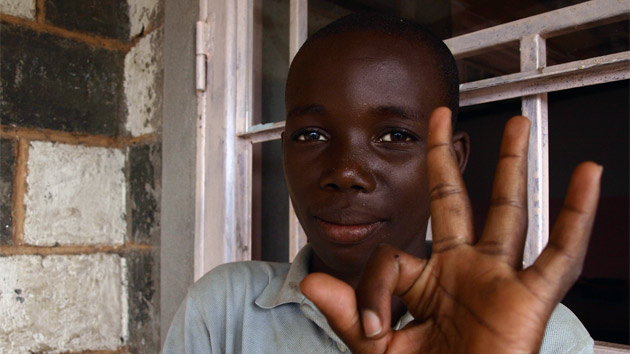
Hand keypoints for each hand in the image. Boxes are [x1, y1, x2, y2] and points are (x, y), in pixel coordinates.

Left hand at [300, 107, 601, 352]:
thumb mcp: (380, 347)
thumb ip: (349, 311)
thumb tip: (310, 280)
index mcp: (429, 281)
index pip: (393, 256)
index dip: (376, 288)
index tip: (375, 325)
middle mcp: (465, 270)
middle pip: (453, 198)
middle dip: (446, 157)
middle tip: (441, 118)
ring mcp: (498, 278)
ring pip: (508, 210)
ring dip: (512, 166)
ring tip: (518, 125)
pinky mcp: (529, 298)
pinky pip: (559, 253)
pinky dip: (576, 215)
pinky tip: (585, 177)